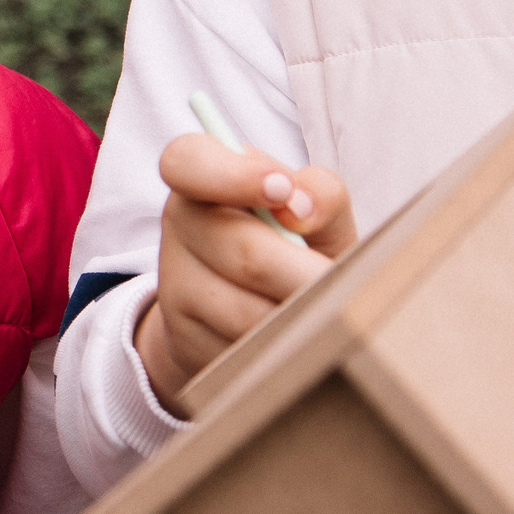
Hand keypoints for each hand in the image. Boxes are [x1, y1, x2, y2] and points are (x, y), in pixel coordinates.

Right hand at [135, 135, 355, 415]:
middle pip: (243, 253)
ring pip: (246, 312)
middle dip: (304, 274)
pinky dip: (280, 347)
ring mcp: (175, 285)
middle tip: (338, 284)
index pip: (187, 163)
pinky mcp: (184, 338)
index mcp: (201, 174)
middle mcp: (180, 224)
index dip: (232, 176)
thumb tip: (303, 209)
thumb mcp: (312, 208)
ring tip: (323, 310)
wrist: (252, 303)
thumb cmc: (294, 240)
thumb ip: (319, 194)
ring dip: (298, 317)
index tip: (283, 190)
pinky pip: (242, 350)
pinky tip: (293, 333)